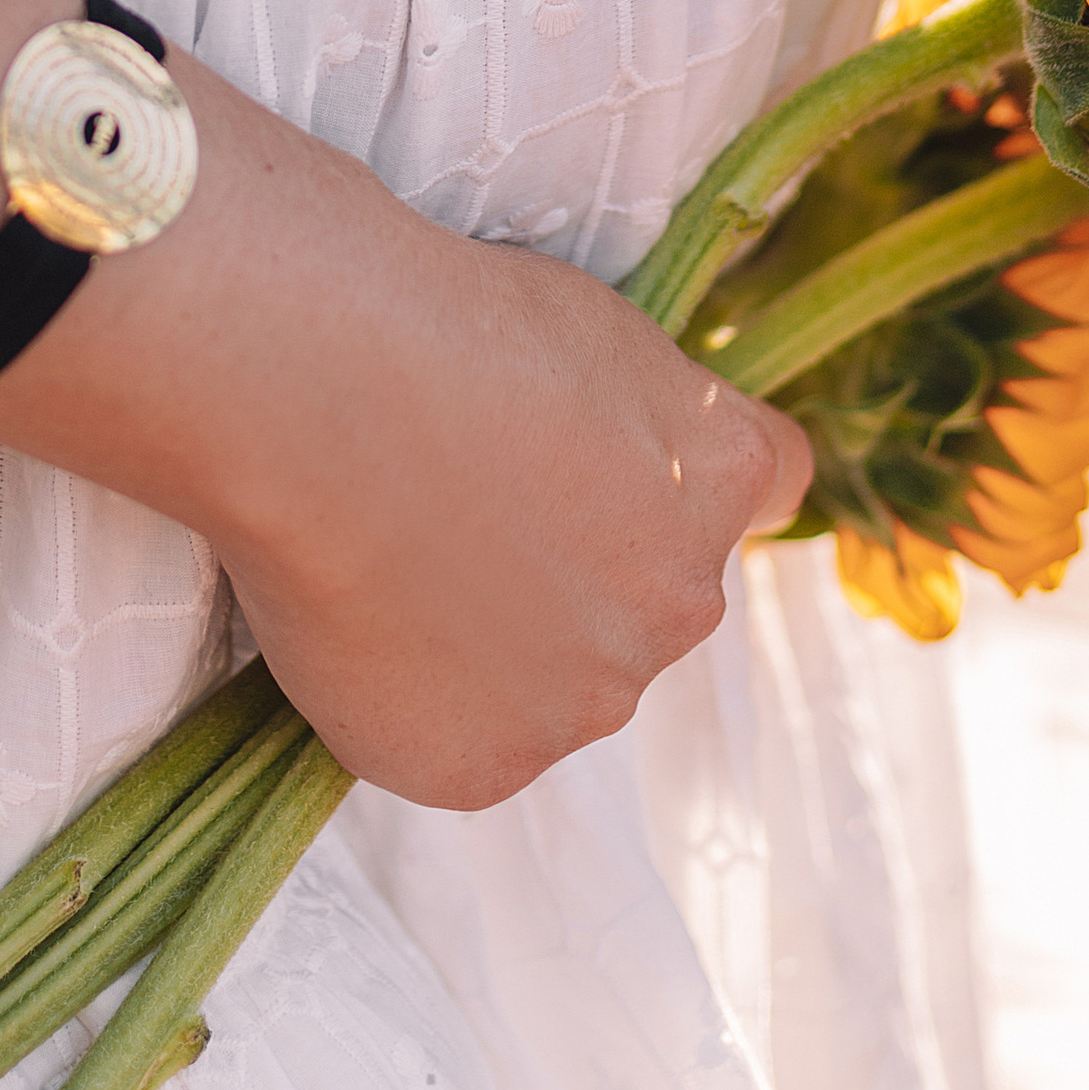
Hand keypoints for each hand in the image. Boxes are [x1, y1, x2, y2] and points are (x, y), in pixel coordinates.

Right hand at [0, 48, 812, 809]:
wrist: (321, 393)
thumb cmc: (440, 324)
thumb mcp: (593, 328)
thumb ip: (643, 415)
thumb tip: (611, 466)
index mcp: (720, 472)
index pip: (767, 484)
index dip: (685, 475)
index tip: (615, 460)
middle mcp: (681, 603)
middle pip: (647, 596)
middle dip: (579, 567)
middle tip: (464, 506)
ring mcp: (585, 700)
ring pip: (555, 681)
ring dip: (498, 643)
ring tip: (395, 558)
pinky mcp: (485, 765)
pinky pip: (463, 740)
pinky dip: (415, 698)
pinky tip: (361, 620)